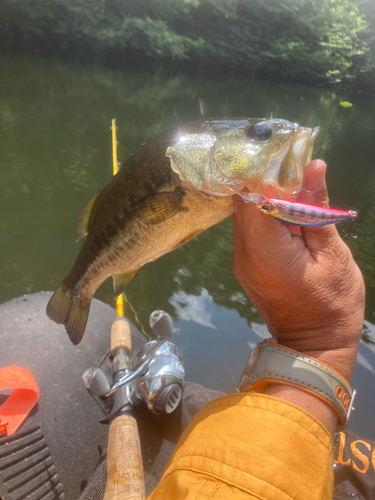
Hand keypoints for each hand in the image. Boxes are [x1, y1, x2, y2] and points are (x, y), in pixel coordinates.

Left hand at [233, 159, 364, 381]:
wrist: (314, 347)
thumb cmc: (331, 305)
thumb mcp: (331, 253)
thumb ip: (316, 208)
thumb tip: (313, 167)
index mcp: (264, 251)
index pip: (250, 198)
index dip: (265, 174)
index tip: (285, 156)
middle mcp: (244, 254)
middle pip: (244, 204)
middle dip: (267, 182)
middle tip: (293, 166)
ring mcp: (243, 261)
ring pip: (246, 215)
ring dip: (268, 198)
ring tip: (296, 185)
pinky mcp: (248, 265)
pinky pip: (252, 230)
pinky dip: (268, 215)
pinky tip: (290, 210)